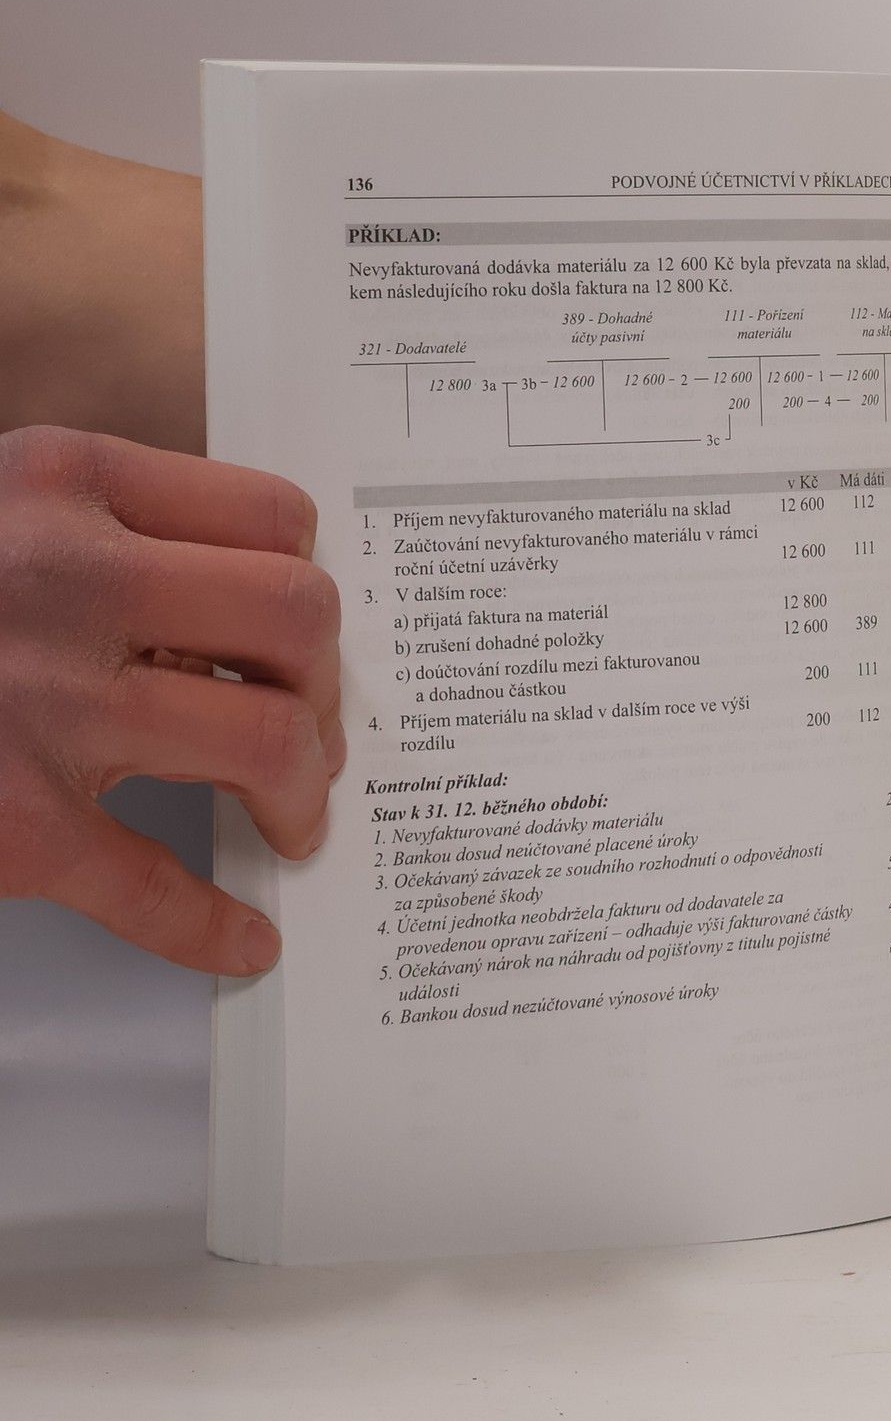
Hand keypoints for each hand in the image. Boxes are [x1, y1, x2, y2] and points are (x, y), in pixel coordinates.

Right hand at [0, 425, 342, 973]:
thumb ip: (103, 532)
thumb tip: (245, 613)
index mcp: (62, 482)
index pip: (274, 517)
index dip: (311, 586)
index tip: (304, 640)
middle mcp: (60, 577)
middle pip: (296, 616)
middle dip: (328, 688)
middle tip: (313, 735)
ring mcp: (35, 702)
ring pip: (265, 737)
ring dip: (301, 793)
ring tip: (287, 820)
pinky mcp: (10, 822)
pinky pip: (152, 885)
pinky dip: (211, 924)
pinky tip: (242, 938)